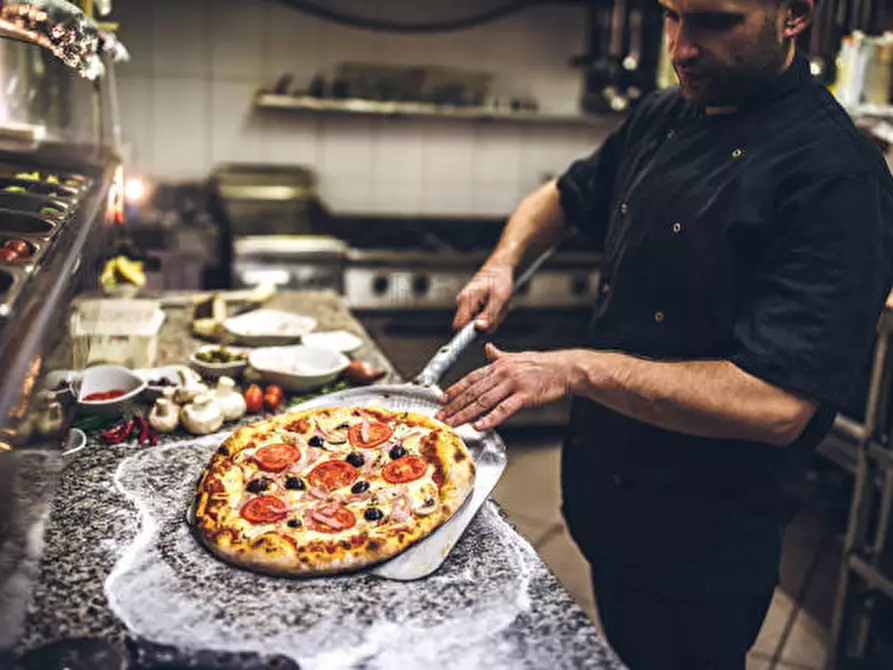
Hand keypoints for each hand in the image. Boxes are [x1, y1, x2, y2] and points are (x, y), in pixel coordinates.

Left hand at [436, 344, 578, 429]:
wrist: (566, 368)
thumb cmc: (544, 365)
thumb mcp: (517, 357)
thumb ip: (499, 355)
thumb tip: (487, 348)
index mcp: (499, 365)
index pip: (471, 378)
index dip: (454, 389)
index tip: (442, 399)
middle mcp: (502, 373)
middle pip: (473, 391)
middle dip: (455, 405)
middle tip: (441, 416)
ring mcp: (513, 384)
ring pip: (483, 401)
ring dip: (466, 413)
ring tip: (454, 423)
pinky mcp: (524, 396)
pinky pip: (503, 409)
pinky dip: (490, 418)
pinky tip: (480, 426)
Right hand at [453, 264, 513, 333]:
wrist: (500, 267)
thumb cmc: (500, 279)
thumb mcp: (500, 298)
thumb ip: (490, 315)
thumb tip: (480, 328)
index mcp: (466, 299)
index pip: (460, 326)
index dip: (469, 333)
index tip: (481, 332)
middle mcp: (463, 301)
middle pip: (471, 326)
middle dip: (487, 323)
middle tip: (498, 312)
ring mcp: (466, 303)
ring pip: (478, 322)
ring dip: (492, 319)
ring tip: (498, 306)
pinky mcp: (472, 304)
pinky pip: (481, 317)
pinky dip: (491, 314)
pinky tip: (495, 304)